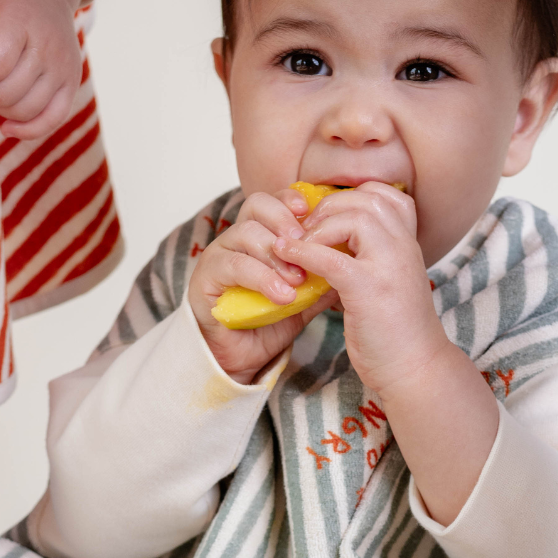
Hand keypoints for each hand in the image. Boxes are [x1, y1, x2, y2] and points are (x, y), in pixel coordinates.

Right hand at [187, 185, 338, 382]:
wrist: (242, 358)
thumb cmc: (268, 322)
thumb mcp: (304, 296)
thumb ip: (322, 276)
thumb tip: (353, 259)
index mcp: (259, 234)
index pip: (274, 200)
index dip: (291, 199)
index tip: (311, 212)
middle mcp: (235, 238)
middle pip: (257, 205)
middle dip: (285, 221)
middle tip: (308, 245)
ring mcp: (217, 255)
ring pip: (246, 233)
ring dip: (277, 255)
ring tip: (298, 281)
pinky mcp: (205, 278)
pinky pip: (233, 265)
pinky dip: (262, 278)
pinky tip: (282, 296)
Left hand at [272, 181, 439, 396]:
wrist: (416, 369)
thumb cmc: (397, 331)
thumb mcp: (390, 283)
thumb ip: (372, 259)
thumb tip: (334, 243)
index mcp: (410, 244)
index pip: (385, 195)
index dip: (351, 197)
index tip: (327, 217)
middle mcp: (405, 247)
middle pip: (366, 199)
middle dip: (329, 207)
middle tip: (305, 229)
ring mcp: (390, 266)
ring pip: (351, 218)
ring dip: (317, 227)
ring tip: (298, 244)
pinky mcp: (369, 288)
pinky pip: (329, 256)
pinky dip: (303, 253)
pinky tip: (287, 257)